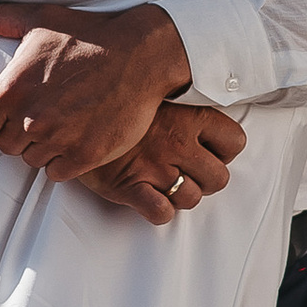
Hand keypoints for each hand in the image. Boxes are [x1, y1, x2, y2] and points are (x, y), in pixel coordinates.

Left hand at [0, 0, 193, 179]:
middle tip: (45, 114)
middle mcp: (31, 119)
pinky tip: (78, 136)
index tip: (8, 116)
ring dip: (44, 147)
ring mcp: (59, 139)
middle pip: (7, 146)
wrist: (141, 54)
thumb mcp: (41, 20)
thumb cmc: (89, 34)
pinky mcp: (85, 155)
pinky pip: (58, 172)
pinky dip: (65, 160)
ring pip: (33, 160)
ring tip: (64, 123)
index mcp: (12, 90)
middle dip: (20, 134)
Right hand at [86, 98, 247, 226]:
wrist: (71, 112)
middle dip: (205, 181)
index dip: (224, 152)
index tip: (207, 151)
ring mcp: (155, 166)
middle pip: (219, 178)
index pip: (235, 141)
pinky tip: (148, 197)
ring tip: (163, 183)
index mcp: (189, 115)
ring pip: (192, 198)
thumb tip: (210, 103)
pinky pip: (161, 213)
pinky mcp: (131, 187)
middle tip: (185, 173)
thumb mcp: (156, 93)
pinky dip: (158, 211)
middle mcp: (177, 141)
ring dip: (180, 196)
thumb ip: (183, 103)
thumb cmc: (116, 103)